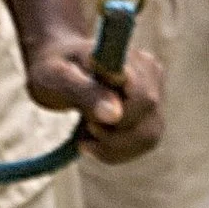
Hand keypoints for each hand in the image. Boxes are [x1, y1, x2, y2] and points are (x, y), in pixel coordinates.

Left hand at [20, 23, 165, 163]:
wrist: (60, 68)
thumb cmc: (53, 67)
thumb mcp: (57, 77)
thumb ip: (85, 92)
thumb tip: (115, 115)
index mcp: (129, 57)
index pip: (142, 97)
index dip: (122, 115)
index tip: (88, 121)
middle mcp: (150, 73)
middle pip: (147, 122)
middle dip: (112, 134)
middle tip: (84, 124)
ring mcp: (155, 93)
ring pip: (149, 137)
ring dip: (113, 146)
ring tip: (86, 132)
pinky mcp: (151, 113)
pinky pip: (144, 143)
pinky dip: (115, 150)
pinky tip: (94, 140)